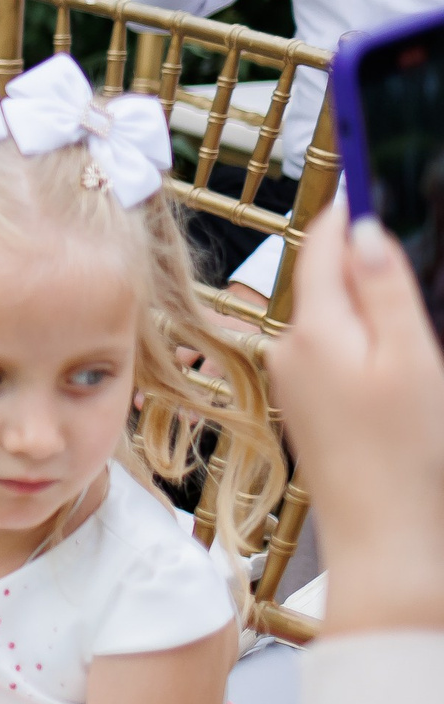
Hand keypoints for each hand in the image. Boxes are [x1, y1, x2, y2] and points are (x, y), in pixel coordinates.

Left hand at [269, 213, 443, 631]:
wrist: (387, 541)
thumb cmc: (406, 455)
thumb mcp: (410, 359)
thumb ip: (384, 290)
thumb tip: (364, 228)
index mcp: (314, 329)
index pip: (326, 242)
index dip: (353, 202)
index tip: (372, 162)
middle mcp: (292, 348)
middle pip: (326, 273)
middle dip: (360, 243)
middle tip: (392, 201)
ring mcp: (299, 378)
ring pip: (332, 309)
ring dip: (362, 285)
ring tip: (399, 268)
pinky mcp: (313, 405)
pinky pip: (335, 345)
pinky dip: (362, 327)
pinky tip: (395, 336)